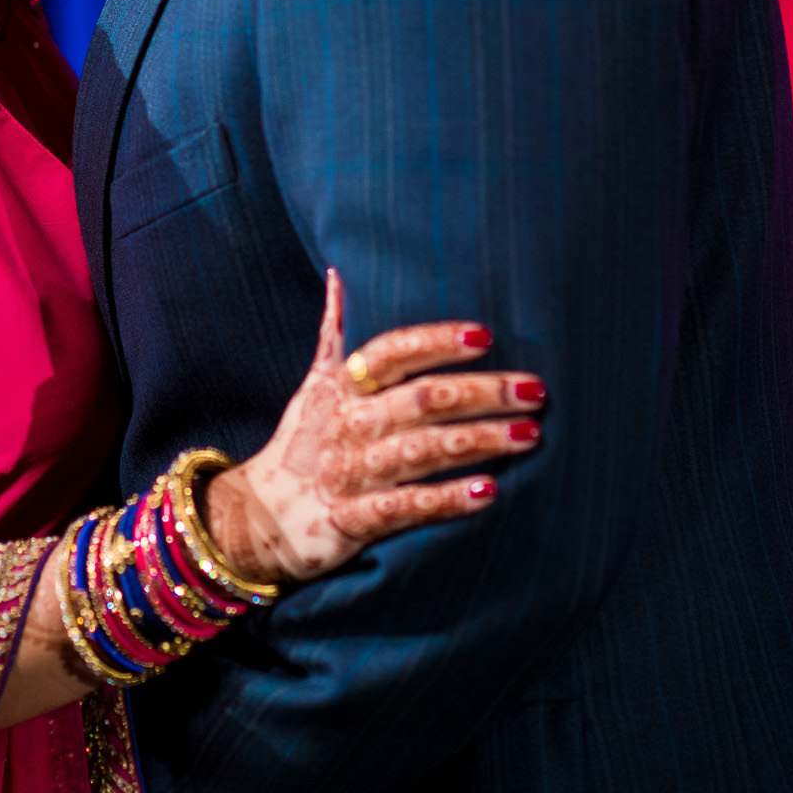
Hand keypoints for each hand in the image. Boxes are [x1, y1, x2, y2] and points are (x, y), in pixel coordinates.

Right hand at [205, 270, 543, 583]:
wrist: (257, 520)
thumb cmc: (302, 444)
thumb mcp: (313, 385)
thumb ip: (334, 332)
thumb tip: (339, 272)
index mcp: (341, 386)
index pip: (391, 352)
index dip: (436, 342)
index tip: (485, 335)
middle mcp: (346, 423)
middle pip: (420, 399)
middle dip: (481, 392)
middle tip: (536, 390)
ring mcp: (348, 472)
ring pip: (420, 450)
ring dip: (478, 440)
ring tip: (530, 434)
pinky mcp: (350, 520)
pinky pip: (404, 507)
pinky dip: (445, 499)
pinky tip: (489, 491)